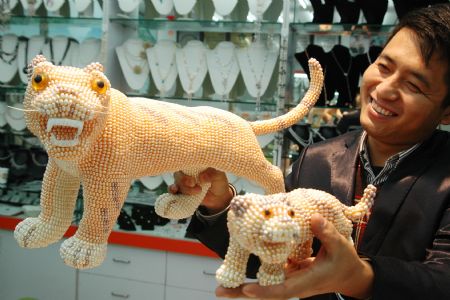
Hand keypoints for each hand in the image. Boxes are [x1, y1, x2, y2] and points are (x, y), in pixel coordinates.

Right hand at [168, 168, 232, 213]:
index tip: (192, 173)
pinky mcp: (182, 190)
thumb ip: (213, 174)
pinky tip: (175, 191)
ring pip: (177, 182)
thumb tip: (201, 177)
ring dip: (185, 188)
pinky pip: (173, 189)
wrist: (218, 197)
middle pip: (179, 172)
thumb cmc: (219, 182)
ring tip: (198, 191)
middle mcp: (188, 171)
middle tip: (193, 183)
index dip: (185, 164)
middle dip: (184, 179)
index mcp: (196, 163)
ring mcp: (184, 181)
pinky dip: (172, 190)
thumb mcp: (220, 176)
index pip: (186, 160)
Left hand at [216, 213, 373, 298]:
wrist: (349, 276)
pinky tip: (238, 272)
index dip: (265, 291)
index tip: (247, 290)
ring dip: (244, 287)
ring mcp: (290, 281)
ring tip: (221, 286)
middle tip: (220, 291)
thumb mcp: (340, 247)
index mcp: (307, 282)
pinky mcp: (288, 275)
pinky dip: (255, 276)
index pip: (284, 290)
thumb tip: (314, 218)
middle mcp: (294, 285)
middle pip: (267, 292)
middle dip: (244, 293)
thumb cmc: (345, 262)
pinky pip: (269, 277)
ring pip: (265, 286)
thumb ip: (327, 233)